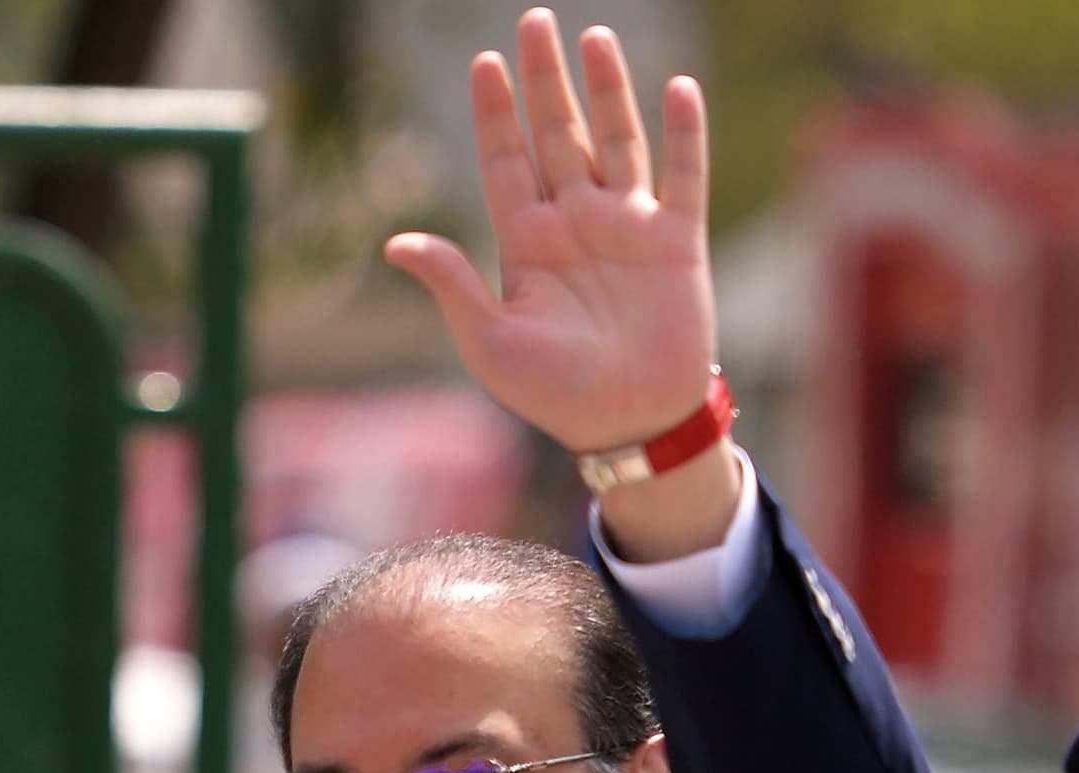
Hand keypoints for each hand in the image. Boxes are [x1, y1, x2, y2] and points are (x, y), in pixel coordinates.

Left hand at [386, 10, 717, 457]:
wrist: (631, 426)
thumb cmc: (556, 394)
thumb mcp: (491, 343)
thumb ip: (452, 285)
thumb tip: (396, 243)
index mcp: (528, 243)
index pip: (506, 161)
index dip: (495, 114)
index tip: (484, 63)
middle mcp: (577, 223)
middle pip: (557, 135)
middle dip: (544, 81)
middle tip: (533, 21)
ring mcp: (629, 227)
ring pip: (617, 140)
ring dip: (606, 90)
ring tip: (592, 37)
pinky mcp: (678, 241)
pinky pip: (681, 175)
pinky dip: (683, 133)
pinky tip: (677, 88)